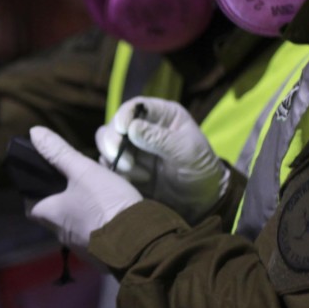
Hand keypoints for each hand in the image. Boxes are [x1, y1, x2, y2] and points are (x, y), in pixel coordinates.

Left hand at [24, 126, 142, 249]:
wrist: (139, 241)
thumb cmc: (105, 203)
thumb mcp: (83, 171)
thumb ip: (59, 153)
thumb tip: (34, 132)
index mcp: (50, 216)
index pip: (30, 206)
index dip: (35, 192)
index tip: (46, 179)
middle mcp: (61, 236)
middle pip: (53, 216)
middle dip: (61, 202)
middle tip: (74, 184)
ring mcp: (81, 248)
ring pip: (75, 227)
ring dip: (81, 214)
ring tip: (95, 196)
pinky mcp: (101, 256)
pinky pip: (94, 238)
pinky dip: (98, 226)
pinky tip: (111, 215)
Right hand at [95, 96, 227, 219]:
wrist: (202, 200)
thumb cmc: (201, 169)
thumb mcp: (187, 152)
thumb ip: (160, 139)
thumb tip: (131, 128)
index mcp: (162, 115)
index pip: (135, 107)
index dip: (124, 116)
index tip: (122, 130)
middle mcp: (144, 128)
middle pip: (114, 125)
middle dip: (113, 141)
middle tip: (127, 162)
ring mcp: (133, 148)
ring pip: (106, 144)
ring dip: (115, 159)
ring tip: (140, 175)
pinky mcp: (127, 167)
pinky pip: (109, 165)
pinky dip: (117, 173)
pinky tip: (139, 181)